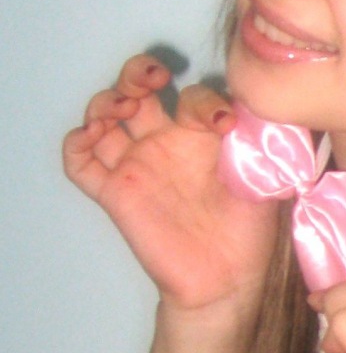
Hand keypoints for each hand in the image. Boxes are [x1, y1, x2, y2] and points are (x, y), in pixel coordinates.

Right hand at [62, 54, 278, 315]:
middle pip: (137, 90)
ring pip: (103, 116)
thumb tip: (256, 111)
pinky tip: (94, 134)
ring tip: (125, 105)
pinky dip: (76, 142)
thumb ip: (257, 143)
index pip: (190, 96)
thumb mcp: (263, 178)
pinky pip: (79, 162)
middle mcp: (164, 143)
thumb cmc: (249, 231)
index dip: (204, 100)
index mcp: (200, 135)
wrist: (227, 280)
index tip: (224, 122)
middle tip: (154, 76)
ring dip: (106, 99)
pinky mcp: (114, 194)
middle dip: (138, 72)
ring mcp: (136, 166)